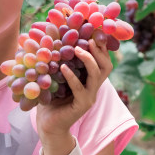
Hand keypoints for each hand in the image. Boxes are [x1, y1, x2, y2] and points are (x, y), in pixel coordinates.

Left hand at [35, 39, 112, 154]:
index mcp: (90, 78)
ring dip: (89, 60)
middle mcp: (94, 86)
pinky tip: (63, 67)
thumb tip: (51, 34)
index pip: (102, 60)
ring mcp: (90, 96)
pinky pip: (80, 88)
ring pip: (97, 75)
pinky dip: (72, 76)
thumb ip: (58, 59)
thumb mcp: (55, 75)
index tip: (93, 30)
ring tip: (77, 49)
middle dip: (100, 50)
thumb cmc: (50, 98)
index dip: (101, 46)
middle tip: (90, 38)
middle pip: (106, 66)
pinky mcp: (82, 105)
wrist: (48, 124)